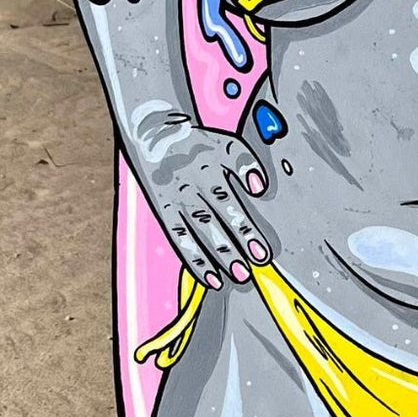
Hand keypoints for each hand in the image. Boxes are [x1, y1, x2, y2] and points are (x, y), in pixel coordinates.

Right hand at [132, 112, 272, 289]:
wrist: (156, 138)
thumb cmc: (199, 144)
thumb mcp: (224, 143)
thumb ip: (244, 161)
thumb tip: (259, 187)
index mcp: (207, 169)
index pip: (228, 203)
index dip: (244, 228)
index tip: (261, 250)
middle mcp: (190, 188)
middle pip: (212, 223)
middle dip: (231, 248)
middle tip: (250, 270)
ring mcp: (176, 202)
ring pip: (196, 234)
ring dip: (216, 257)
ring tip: (235, 277)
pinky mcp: (164, 213)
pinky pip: (179, 240)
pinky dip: (195, 261)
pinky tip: (210, 278)